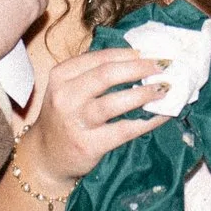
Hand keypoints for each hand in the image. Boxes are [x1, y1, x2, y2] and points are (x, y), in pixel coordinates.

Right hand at [27, 48, 168, 183]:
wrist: (46, 157)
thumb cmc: (63, 117)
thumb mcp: (67, 89)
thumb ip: (92, 74)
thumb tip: (137, 60)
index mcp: (60, 76)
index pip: (98, 58)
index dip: (127, 54)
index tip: (149, 53)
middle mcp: (65, 96)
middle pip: (106, 75)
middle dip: (139, 68)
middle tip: (163, 66)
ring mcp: (76, 121)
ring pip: (114, 102)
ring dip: (144, 93)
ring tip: (164, 89)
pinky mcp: (88, 144)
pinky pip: (124, 130)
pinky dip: (146, 122)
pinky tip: (161, 116)